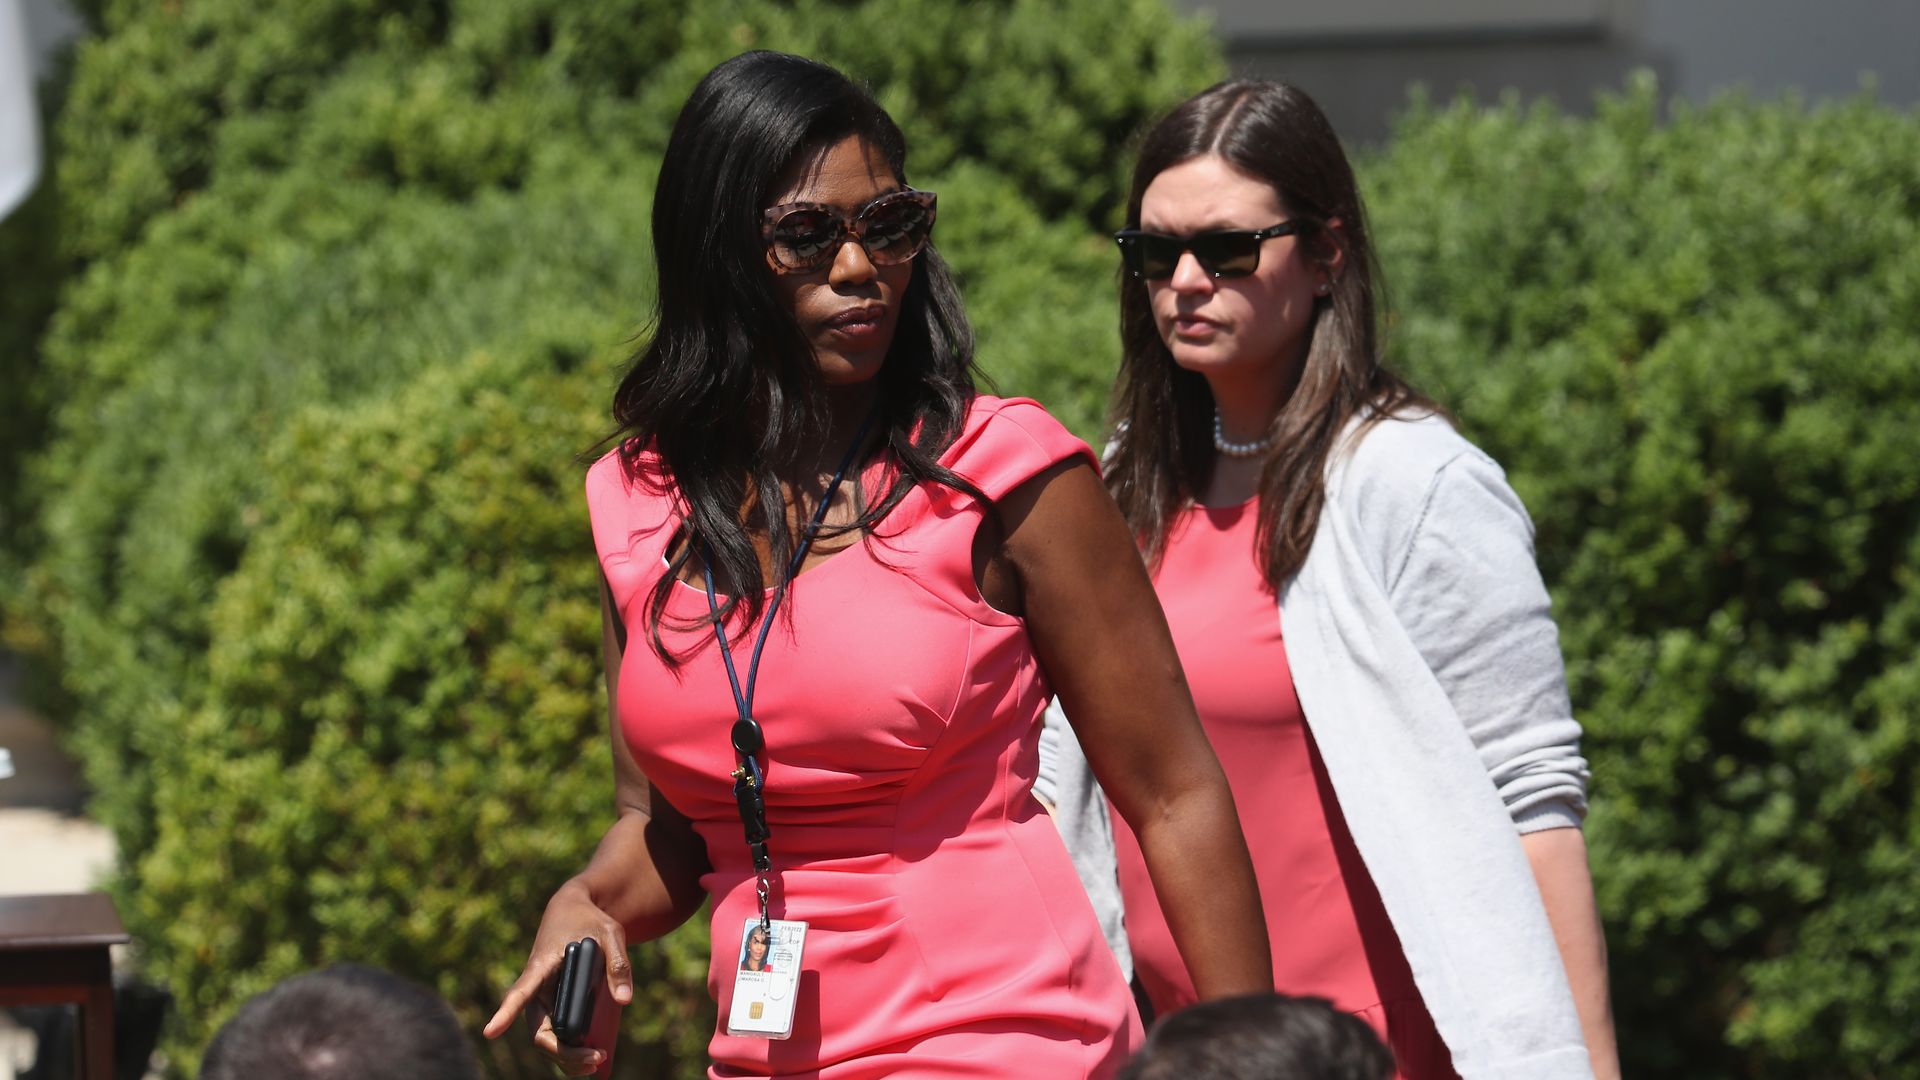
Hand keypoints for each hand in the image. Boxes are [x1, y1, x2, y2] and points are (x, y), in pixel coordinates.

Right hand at [485, 879, 634, 1075]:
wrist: (575, 911)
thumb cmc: (589, 919)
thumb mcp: (609, 932)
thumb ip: (617, 963)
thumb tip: (624, 1001)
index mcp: (540, 965)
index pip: (519, 992)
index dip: (505, 1013)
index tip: (490, 1032)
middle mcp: (536, 988)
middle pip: (539, 1029)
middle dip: (562, 1051)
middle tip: (596, 1058)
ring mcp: (544, 999)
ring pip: (547, 1037)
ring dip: (567, 1057)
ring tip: (597, 1063)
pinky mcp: (555, 1004)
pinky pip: (558, 1033)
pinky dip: (571, 1050)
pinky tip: (591, 1060)